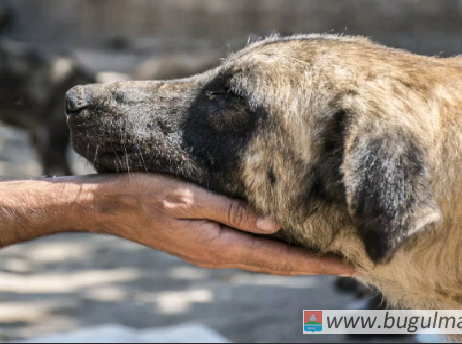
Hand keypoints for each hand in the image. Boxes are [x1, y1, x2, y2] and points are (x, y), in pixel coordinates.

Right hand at [90, 173, 355, 276]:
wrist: (111, 207)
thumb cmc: (145, 195)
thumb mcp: (188, 199)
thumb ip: (232, 211)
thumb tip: (274, 224)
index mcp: (219, 246)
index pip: (278, 258)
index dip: (315, 263)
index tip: (348, 264)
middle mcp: (219, 254)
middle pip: (276, 264)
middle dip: (313, 265)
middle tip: (349, 262)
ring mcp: (211, 251)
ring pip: (263, 259)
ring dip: (295, 259)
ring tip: (324, 255)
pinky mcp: (204, 243)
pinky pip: (248, 250)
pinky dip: (273, 250)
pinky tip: (282, 241)